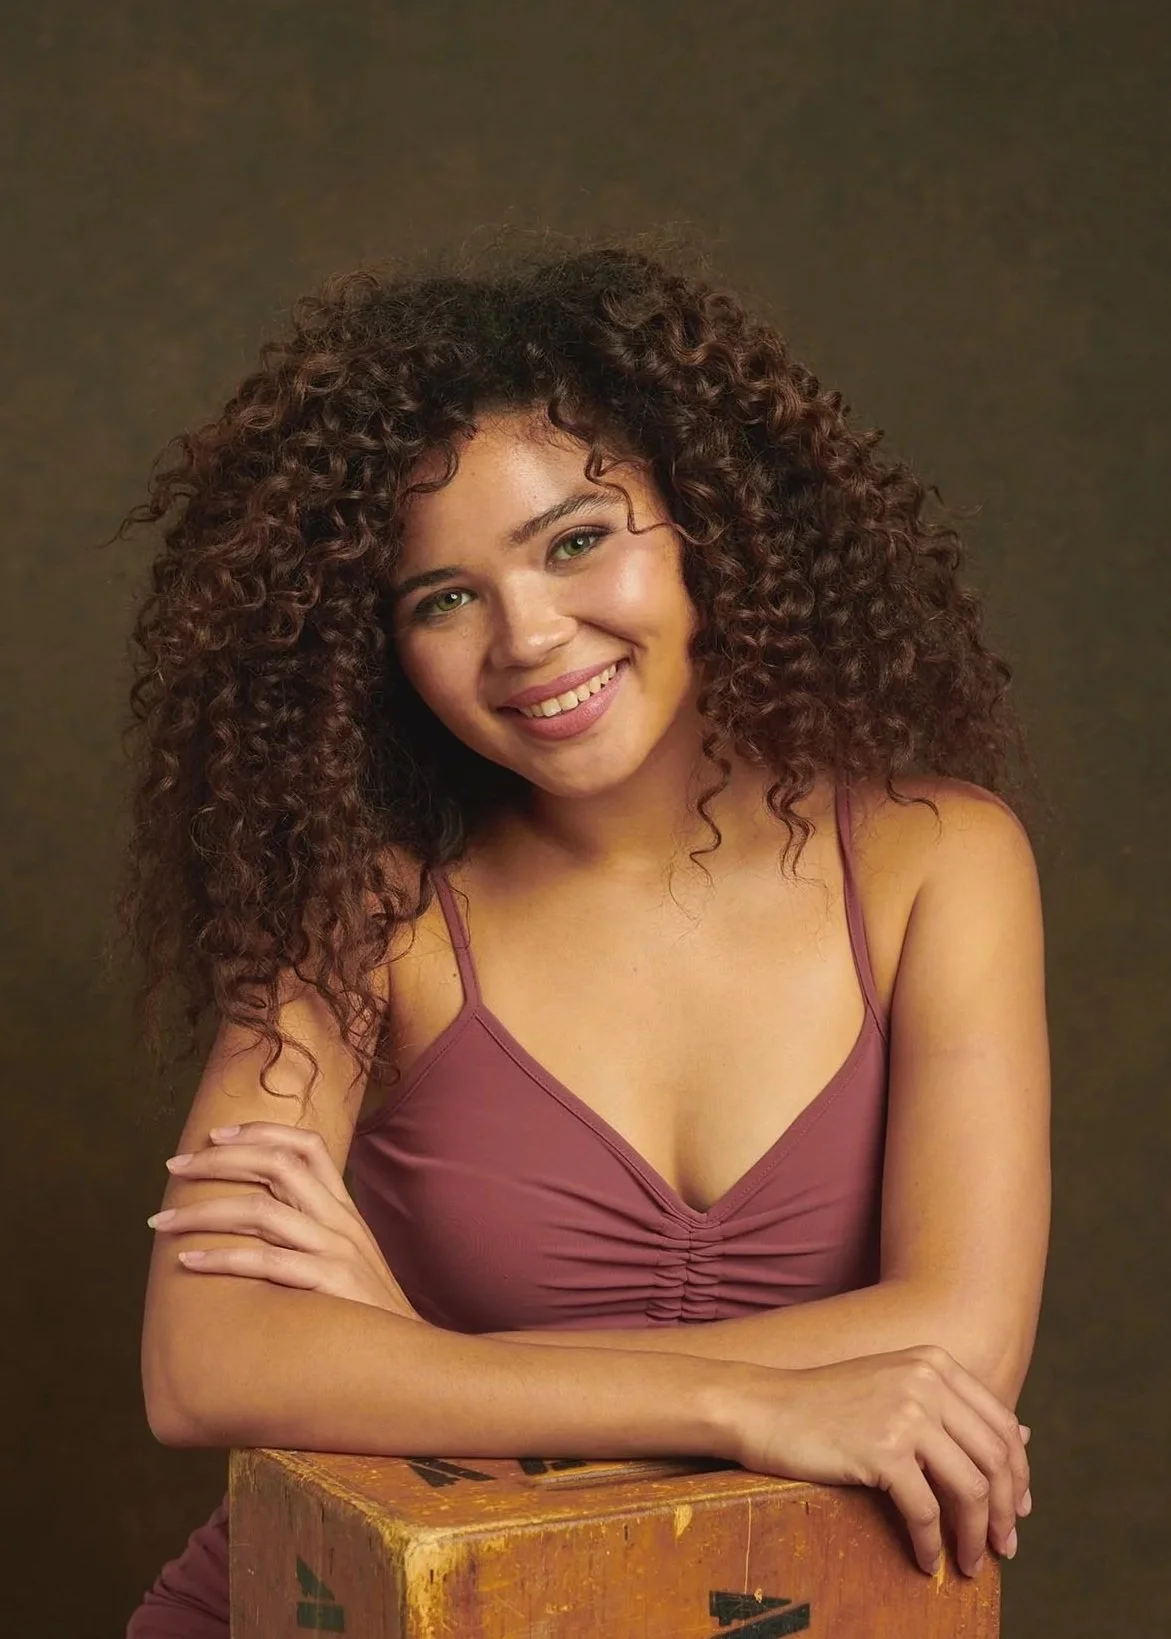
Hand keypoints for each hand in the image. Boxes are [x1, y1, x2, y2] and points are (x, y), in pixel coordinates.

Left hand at [148, 1121, 423, 1320]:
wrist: (414, 1360)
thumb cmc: (367, 1315)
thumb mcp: (347, 1261)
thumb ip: (312, 1234)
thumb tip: (255, 1219)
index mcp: (345, 1211)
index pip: (307, 1147)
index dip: (260, 1132)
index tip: (216, 1135)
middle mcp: (341, 1222)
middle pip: (277, 1165)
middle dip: (218, 1160)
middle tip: (173, 1167)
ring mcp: (338, 1252)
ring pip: (262, 1211)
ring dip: (203, 1212)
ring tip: (161, 1223)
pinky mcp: (332, 1286)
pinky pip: (267, 1263)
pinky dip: (222, 1259)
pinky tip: (189, 1263)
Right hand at [716, 1346, 1030, 1577]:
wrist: (764, 1407)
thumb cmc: (828, 1404)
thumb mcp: (896, 1388)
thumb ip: (954, 1407)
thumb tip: (1024, 1436)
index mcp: (935, 1363)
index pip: (1003, 1425)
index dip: (1019, 1475)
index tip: (1017, 1511)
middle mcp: (927, 1381)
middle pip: (996, 1459)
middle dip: (1006, 1512)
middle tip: (1004, 1548)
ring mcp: (905, 1412)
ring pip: (971, 1489)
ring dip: (976, 1535)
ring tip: (971, 1561)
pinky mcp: (881, 1449)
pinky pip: (925, 1510)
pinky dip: (933, 1543)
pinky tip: (927, 1560)